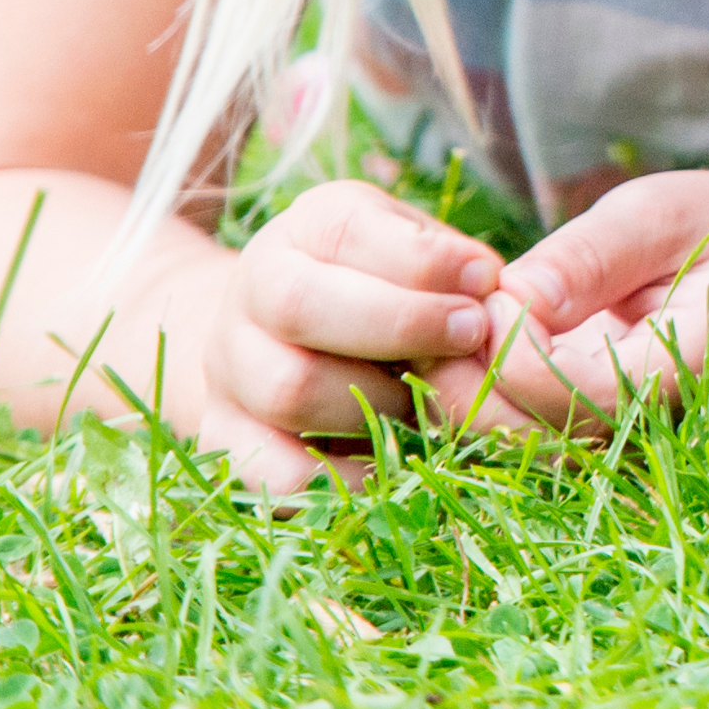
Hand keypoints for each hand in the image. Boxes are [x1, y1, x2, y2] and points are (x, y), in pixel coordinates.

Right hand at [188, 181, 508, 486]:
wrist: (282, 336)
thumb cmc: (384, 285)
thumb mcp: (416, 249)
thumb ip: (451, 262)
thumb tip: (485, 287)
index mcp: (305, 229)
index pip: (344, 229)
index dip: (421, 259)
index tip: (483, 281)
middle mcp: (252, 291)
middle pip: (299, 305)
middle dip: (399, 324)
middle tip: (469, 335)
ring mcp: (229, 367)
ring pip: (288, 390)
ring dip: (375, 403)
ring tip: (425, 404)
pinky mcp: (224, 437)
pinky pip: (273, 471)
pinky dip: (341, 478)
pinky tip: (393, 466)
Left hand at [458, 171, 708, 426]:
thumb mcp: (663, 213)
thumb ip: (593, 254)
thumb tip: (515, 296)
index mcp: (689, 370)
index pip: (580, 396)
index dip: (516, 352)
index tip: (496, 286)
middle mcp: (652, 423)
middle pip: (533, 439)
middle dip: (465, 383)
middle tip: (436, 313)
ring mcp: (618, 434)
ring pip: (512, 447)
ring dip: (457, 395)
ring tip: (438, 327)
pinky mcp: (587, 428)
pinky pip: (515, 432)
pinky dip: (471, 397)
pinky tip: (457, 345)